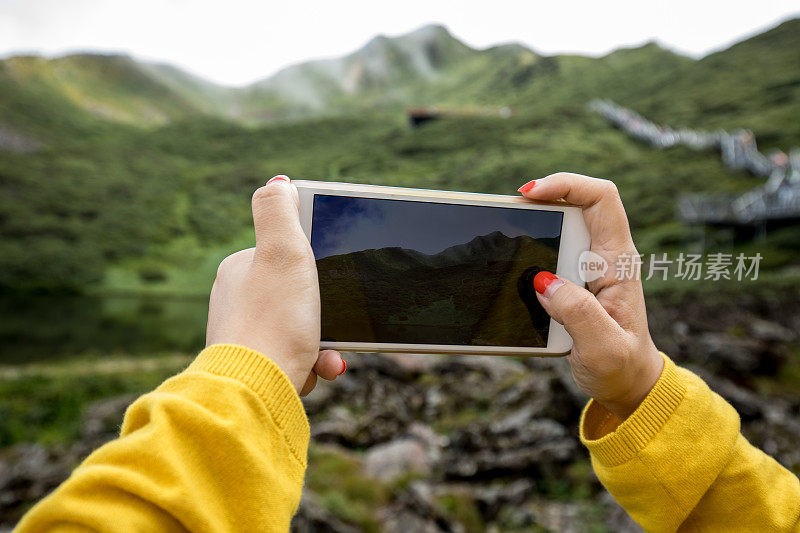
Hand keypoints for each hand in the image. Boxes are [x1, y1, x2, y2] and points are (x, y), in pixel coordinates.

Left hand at [206, 175, 345, 395]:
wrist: (256, 389)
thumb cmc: (273, 319)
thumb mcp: (283, 251)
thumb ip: (279, 211)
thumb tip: (278, 182)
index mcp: (239, 269)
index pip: (287, 254)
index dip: (315, 267)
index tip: (327, 281)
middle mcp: (236, 300)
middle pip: (299, 295)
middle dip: (323, 312)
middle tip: (331, 322)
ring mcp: (244, 334)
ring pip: (301, 329)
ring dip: (322, 342)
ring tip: (326, 355)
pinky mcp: (255, 366)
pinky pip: (296, 358)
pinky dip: (312, 364)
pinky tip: (317, 370)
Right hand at [519, 173, 662, 419]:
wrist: (626, 382)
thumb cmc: (620, 366)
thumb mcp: (602, 348)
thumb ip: (577, 313)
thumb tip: (544, 281)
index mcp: (618, 263)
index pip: (601, 199)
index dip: (567, 184)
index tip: (530, 194)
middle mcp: (606, 256)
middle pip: (577, 202)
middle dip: (542, 200)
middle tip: (509, 214)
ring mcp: (589, 265)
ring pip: (561, 223)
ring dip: (533, 226)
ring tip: (506, 237)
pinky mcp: (574, 277)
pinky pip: (550, 248)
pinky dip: (529, 248)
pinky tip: (513, 265)